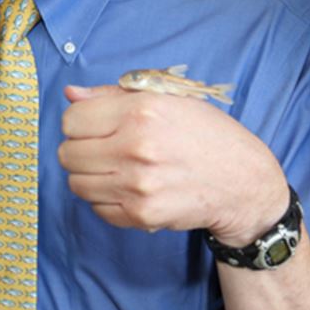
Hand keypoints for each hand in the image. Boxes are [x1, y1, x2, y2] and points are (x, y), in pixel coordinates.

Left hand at [58, 85, 288, 244]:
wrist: (242, 181)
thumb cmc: (207, 135)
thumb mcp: (168, 99)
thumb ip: (113, 95)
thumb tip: (71, 95)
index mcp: (141, 111)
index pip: (72, 120)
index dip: (81, 122)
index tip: (95, 126)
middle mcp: (136, 147)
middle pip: (67, 154)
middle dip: (81, 150)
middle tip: (105, 149)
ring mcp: (137, 185)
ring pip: (77, 184)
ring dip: (91, 176)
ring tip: (117, 169)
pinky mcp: (141, 214)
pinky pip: (97, 208)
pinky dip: (106, 200)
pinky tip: (129, 188)